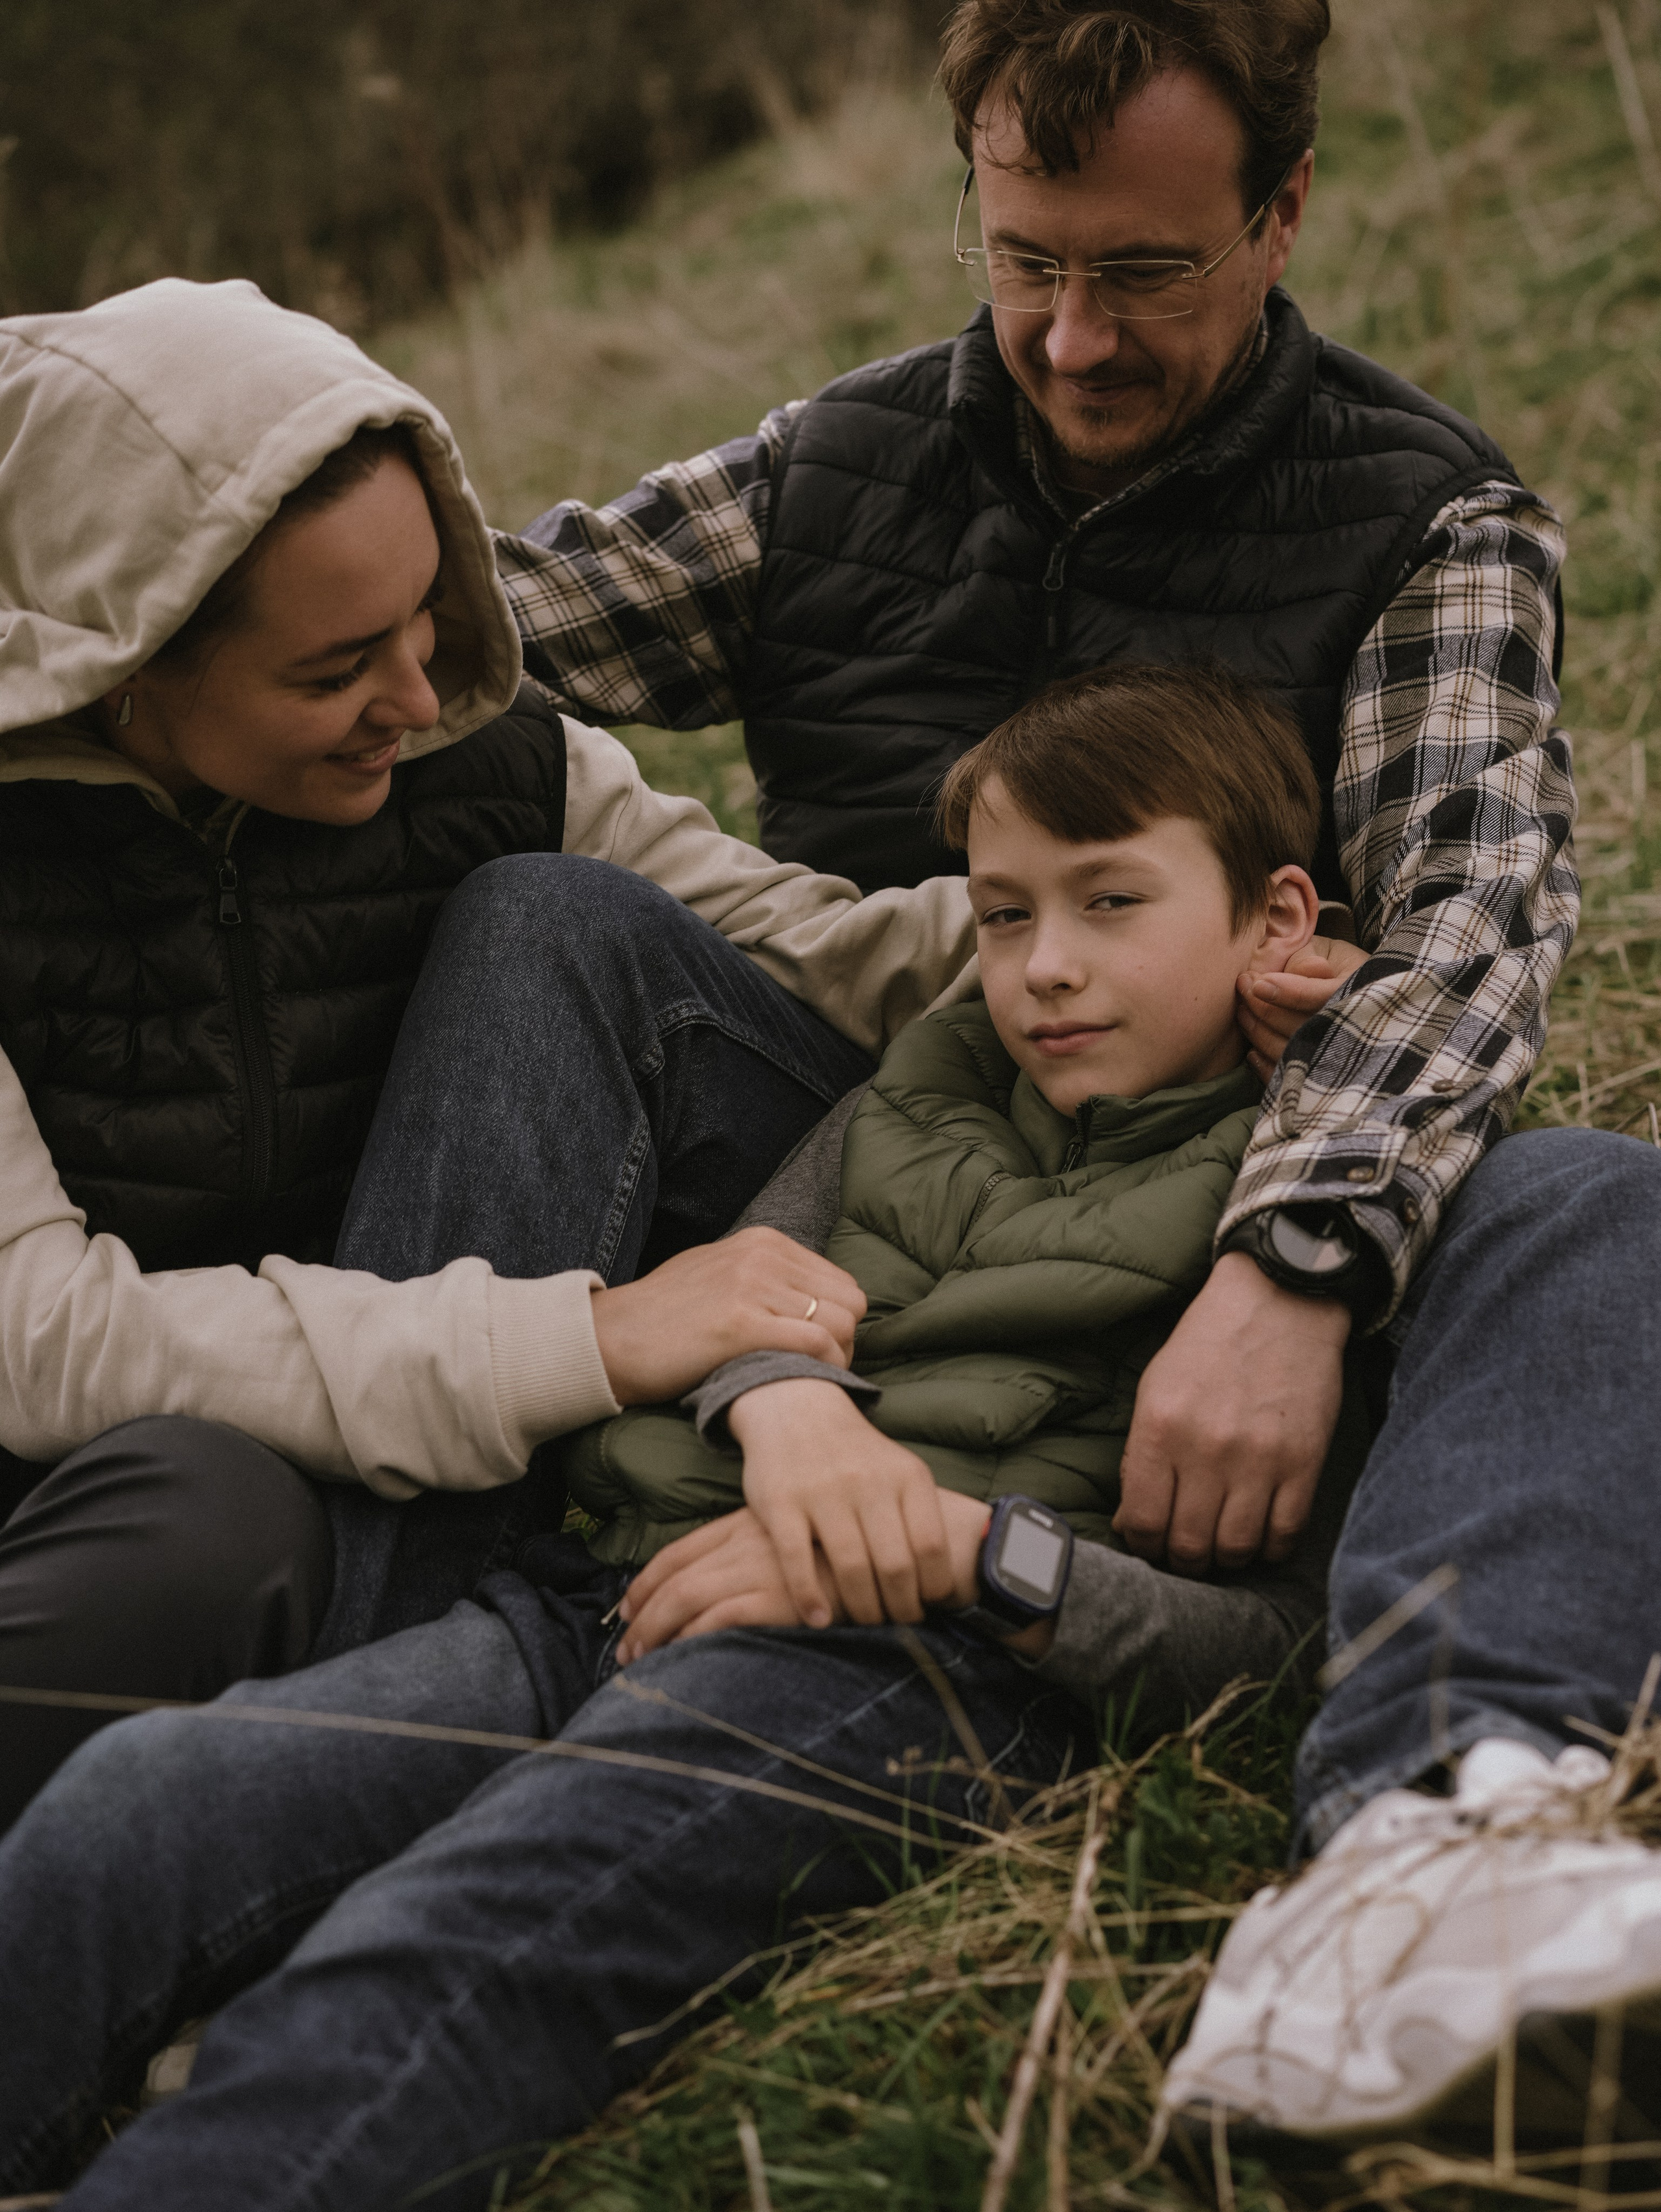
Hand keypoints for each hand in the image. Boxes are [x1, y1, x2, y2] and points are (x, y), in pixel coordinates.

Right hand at [590, 1228, 864, 1404]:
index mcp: (763, 1241)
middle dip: (844, 1341)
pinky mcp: (741, 1323)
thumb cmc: (665, 1316)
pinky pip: (816, 1344)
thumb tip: (812, 1300)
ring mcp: (752, 1286)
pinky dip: (823, 1368)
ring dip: (836, 1360)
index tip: (821, 1351)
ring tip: (810, 1379)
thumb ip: (765, 1277)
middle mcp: (762, 1255)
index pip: (841, 1282)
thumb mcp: (720, 1273)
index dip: (838, 1322)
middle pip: (849, 1303)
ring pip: (839, 1324)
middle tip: (820, 1371)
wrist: (611, 1339)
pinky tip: (803, 1383)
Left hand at [616, 1507, 831, 1661]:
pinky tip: (681, 1658)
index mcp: (745, 1523)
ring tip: (641, 1660)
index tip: (627, 1608)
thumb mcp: (795, 1539)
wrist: (898, 1546)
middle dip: (642, 1615)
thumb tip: (722, 1588)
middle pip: (674, 1577)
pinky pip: (718, 1618)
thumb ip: (758, 1554)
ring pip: (685, 1597)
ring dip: (656, 1631)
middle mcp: (745, 1541)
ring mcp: (760, 1566)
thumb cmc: (847, 1550)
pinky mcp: (776, 1596)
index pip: (678, 1551)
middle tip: (626, 1649)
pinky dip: (691, 1638)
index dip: (645, 1581)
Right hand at [729, 1379, 954, 1626]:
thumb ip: (919, 1517)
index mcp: (906, 1476)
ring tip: (864, 1622)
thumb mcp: (899, 1470)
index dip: (934, 1586)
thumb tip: (943, 1585)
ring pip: (851, 1569)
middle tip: (897, 1623)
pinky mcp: (781, 1503)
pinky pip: (798, 1561)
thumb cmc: (856, 1455)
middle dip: (899, 1608)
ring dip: (861, 1610)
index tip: (928, 1605)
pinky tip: (817, 1619)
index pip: (932, 1546)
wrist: (796, 1408)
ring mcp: (823, 1492)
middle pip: (895, 1565)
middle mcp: (868, 1482)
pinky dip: (810, 1598)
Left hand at [1115, 1252, 1346, 1574]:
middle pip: (1190, 1546)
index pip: (1143, 1523)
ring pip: (1237, 1549)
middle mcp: (1207, 1449)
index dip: (1143, 1545)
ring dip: (1226, 1559)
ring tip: (1221, 1545)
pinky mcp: (1304, 1462)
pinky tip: (1260, 1535)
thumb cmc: (1209, 1345)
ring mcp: (1259, 1459)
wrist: (1279, 1301)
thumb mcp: (1155, 1388)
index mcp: (1160, 1428)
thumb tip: (1134, 1521)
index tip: (1150, 1541)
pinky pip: (1285, 1534)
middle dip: (1183, 1560)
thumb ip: (1142, 1455)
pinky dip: (1270, 1548)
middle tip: (1186, 1551)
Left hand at [1238, 935, 1369, 1083]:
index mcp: (1362, 995)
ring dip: (1258, 1032)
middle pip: (1303, 1028)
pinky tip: (1251, 1049)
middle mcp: (1354, 1031)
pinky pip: (1288, 1078)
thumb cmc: (1333, 966)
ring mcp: (1337, 1060)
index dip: (1290, 993)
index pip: (1324, 998)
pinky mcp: (1318, 1076)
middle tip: (1243, 984)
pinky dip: (1265, 1066)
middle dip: (1265, 1009)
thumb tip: (1295, 973)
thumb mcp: (1327, 953)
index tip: (1258, 984)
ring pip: (1290, 1054)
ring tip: (1242, 1008)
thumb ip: (1307, 960)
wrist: (1353, 992)